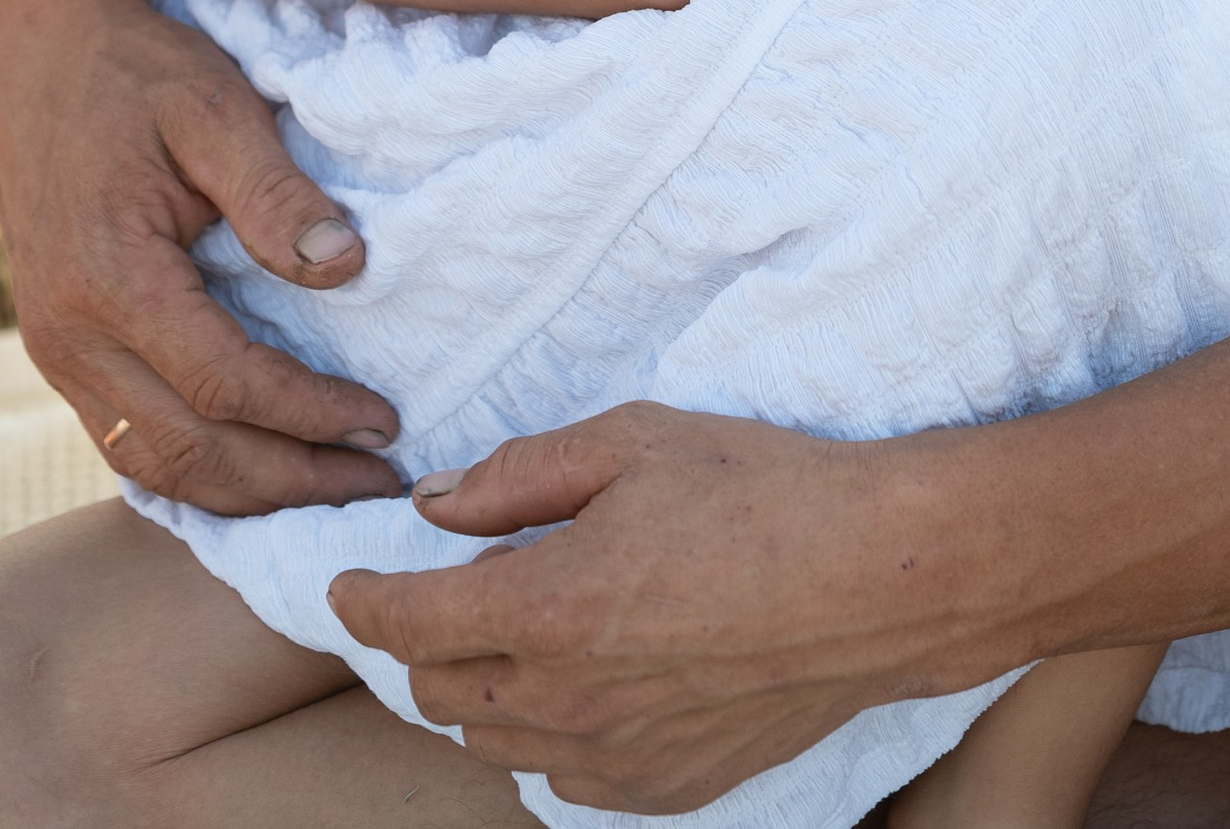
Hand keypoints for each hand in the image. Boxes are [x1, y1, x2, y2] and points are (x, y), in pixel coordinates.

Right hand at [0, 0, 402, 511]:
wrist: (38, 56)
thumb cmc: (136, 74)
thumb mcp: (214, 106)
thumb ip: (275, 191)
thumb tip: (344, 266)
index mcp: (109, 279)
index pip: (224, 382)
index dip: (309, 415)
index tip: (384, 423)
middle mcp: (69, 338)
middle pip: (187, 453)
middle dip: (289, 481)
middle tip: (376, 484)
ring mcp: (55, 355)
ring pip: (151, 466)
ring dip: (243, 495)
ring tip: (328, 491)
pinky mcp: (60, 354)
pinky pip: (126, 443)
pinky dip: (193, 476)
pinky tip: (255, 474)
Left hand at [332, 404, 1000, 804]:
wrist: (881, 577)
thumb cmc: (762, 490)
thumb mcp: (634, 441)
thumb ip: (519, 474)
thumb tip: (436, 505)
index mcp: (547, 607)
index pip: (408, 623)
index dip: (363, 599)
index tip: (348, 579)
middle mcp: (567, 700)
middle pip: (441, 691)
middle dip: (425, 641)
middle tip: (452, 589)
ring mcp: (617, 758)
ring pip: (496, 744)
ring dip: (483, 692)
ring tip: (518, 634)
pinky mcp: (667, 788)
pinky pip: (567, 779)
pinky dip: (548, 737)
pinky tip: (585, 685)